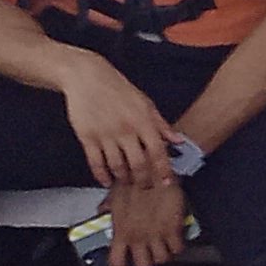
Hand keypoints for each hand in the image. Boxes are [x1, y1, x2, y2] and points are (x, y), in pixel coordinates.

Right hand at [61, 57, 178, 192]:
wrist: (88, 78)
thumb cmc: (119, 90)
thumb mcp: (145, 103)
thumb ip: (161, 124)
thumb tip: (178, 141)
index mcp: (143, 121)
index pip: (158, 151)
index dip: (163, 169)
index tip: (166, 182)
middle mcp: (125, 130)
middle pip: (138, 163)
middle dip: (144, 180)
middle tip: (146, 187)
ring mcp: (105, 135)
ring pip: (117, 166)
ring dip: (124, 179)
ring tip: (128, 183)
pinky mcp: (87, 137)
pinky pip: (96, 162)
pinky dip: (102, 175)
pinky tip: (106, 181)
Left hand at [104, 172, 187, 265]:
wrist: (154, 172)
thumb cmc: (135, 179)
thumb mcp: (116, 193)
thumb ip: (110, 205)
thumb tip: (102, 209)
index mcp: (121, 231)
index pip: (117, 262)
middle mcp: (138, 237)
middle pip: (143, 265)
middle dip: (147, 262)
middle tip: (149, 254)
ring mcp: (156, 235)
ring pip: (161, 259)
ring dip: (163, 254)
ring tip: (164, 246)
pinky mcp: (173, 229)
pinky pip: (177, 248)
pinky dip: (178, 246)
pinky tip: (176, 238)